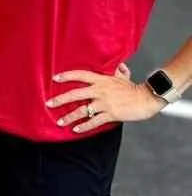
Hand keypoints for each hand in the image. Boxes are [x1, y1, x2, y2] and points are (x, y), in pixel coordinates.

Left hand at [46, 62, 162, 133]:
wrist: (147, 99)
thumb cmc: (135, 89)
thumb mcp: (125, 78)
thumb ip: (120, 72)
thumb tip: (120, 66)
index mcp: (102, 80)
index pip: (80, 75)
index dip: (67, 76)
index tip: (54, 78)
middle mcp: (100, 91)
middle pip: (75, 94)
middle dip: (60, 99)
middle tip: (48, 104)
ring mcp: (104, 103)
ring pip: (82, 110)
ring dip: (69, 117)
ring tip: (59, 122)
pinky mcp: (110, 114)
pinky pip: (94, 121)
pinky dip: (84, 126)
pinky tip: (76, 130)